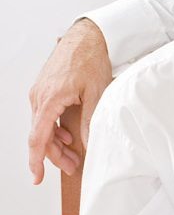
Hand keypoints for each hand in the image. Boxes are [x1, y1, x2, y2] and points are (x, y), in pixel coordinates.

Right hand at [28, 18, 112, 183]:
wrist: (86, 37)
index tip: (37, 177)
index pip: (38, 138)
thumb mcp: (96, 93)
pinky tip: (68, 135)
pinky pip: (45, 115)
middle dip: (55, 155)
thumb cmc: (91, 60)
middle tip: (73, 167)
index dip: (37, 160)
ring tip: (74, 154)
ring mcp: (39, 93)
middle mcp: (39, 98)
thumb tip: (87, 144)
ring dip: (56, 142)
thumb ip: (90, 121)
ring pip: (42, 126)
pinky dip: (54, 128)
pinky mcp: (44, 90)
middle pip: (41, 136)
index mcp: (49, 100)